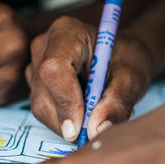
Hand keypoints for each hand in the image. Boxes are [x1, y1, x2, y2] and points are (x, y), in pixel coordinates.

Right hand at [26, 16, 151, 141]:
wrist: (120, 58)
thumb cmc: (126, 61)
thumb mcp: (131, 80)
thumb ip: (116, 103)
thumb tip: (97, 130)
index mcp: (66, 33)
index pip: (54, 68)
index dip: (65, 101)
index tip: (82, 128)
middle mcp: (43, 46)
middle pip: (43, 93)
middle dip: (68, 120)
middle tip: (97, 127)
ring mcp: (34, 65)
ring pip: (40, 107)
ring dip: (67, 123)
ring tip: (94, 113)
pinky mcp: (34, 84)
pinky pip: (42, 111)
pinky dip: (63, 121)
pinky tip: (82, 111)